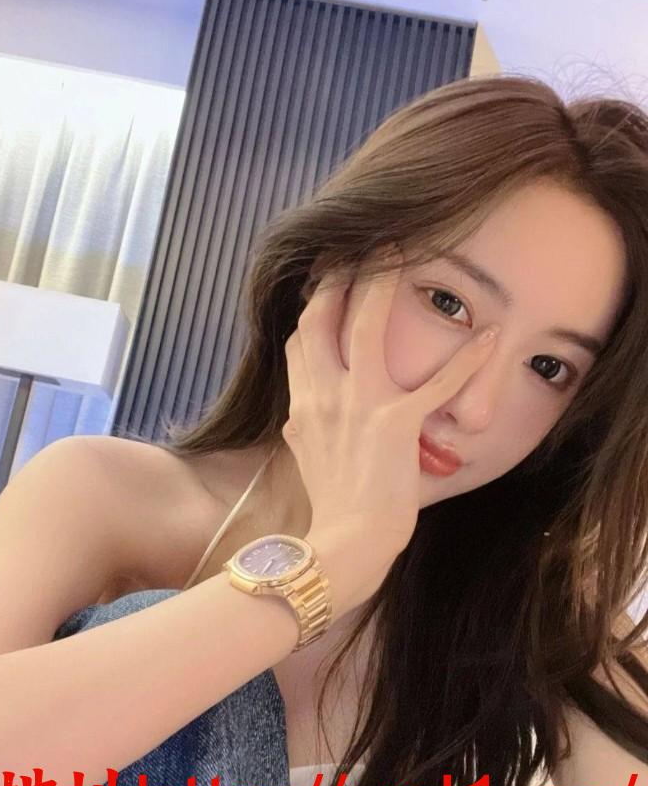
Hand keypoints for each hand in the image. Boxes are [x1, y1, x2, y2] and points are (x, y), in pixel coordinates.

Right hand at [282, 262, 499, 609]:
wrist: (343, 543)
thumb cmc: (331, 503)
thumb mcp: (303, 456)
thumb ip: (299, 425)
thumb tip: (295, 413)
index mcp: (303, 401)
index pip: (302, 335)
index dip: (316, 299)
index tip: (332, 274)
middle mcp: (324, 394)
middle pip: (327, 314)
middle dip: (345, 271)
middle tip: (368, 241)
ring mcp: (359, 406)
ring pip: (370, 326)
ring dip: (389, 282)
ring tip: (410, 251)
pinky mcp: (396, 426)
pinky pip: (438, 383)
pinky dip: (468, 358)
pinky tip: (490, 335)